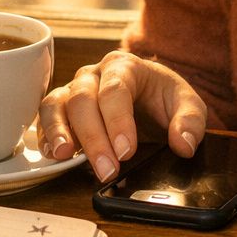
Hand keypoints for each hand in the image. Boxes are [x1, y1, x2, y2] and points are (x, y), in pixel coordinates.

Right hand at [36, 50, 206, 182]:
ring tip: (65, 156)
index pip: (115, 89)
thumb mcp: (188, 105)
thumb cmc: (165, 98)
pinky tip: (55, 156)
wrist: (151, 97)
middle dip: (93, 137)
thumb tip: (184, 144)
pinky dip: (47, 137)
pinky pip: (46, 118)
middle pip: (83, 100)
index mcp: (124, 66)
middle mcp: (94, 75)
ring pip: (56, 104)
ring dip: (58, 131)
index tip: (127, 150)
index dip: (118, 121)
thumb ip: (190, 122)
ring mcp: (74, 90)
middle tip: (107, 169)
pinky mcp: (62, 109)